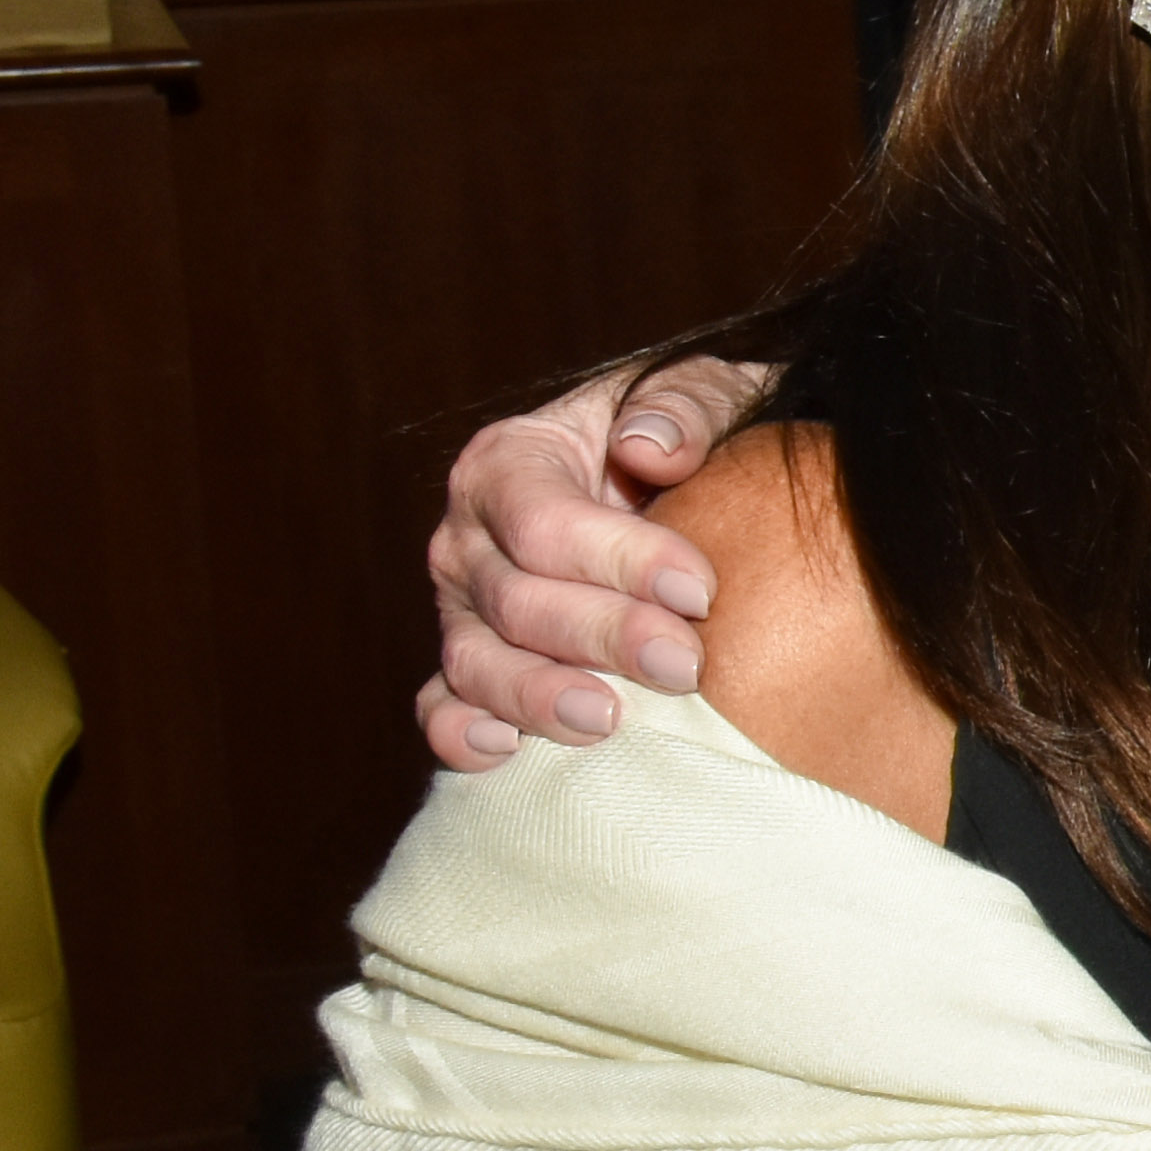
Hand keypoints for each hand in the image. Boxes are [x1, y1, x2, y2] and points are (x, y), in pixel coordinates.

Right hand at [421, 356, 767, 765]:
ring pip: (475, 661)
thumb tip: (650, 448)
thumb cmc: (698, 439)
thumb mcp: (707, 395)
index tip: (699, 590)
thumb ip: (685, 404)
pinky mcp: (470, 669)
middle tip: (682, 665)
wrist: (693, 495)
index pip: (544, 520)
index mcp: (510, 463)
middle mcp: (470, 539)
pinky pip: (444, 708)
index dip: (618, 558)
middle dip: (601, 635)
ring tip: (607, 720)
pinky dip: (462, 735)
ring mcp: (462, 611)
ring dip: (537, 696)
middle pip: (515, 599)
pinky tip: (506, 755)